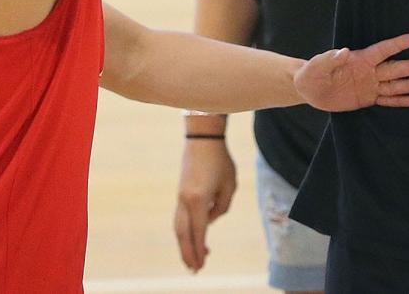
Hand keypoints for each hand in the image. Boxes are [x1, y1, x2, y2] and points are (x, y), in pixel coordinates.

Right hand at [174, 137, 236, 272]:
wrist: (202, 138)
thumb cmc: (220, 160)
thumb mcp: (229, 185)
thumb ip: (221, 207)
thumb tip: (209, 219)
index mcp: (198, 200)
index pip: (199, 232)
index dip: (200, 250)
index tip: (201, 264)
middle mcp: (185, 201)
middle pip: (183, 234)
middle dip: (188, 253)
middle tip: (194, 269)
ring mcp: (180, 196)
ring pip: (179, 227)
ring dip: (185, 244)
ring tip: (192, 258)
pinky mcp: (181, 192)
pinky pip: (181, 217)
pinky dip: (186, 230)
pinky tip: (195, 235)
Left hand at [294, 33, 408, 111]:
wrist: (309, 90)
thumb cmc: (311, 74)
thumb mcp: (316, 66)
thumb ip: (329, 59)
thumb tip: (343, 51)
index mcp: (358, 60)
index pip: (381, 51)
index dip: (396, 45)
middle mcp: (368, 71)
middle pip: (393, 68)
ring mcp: (368, 85)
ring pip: (393, 84)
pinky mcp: (366, 99)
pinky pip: (386, 99)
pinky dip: (399, 100)